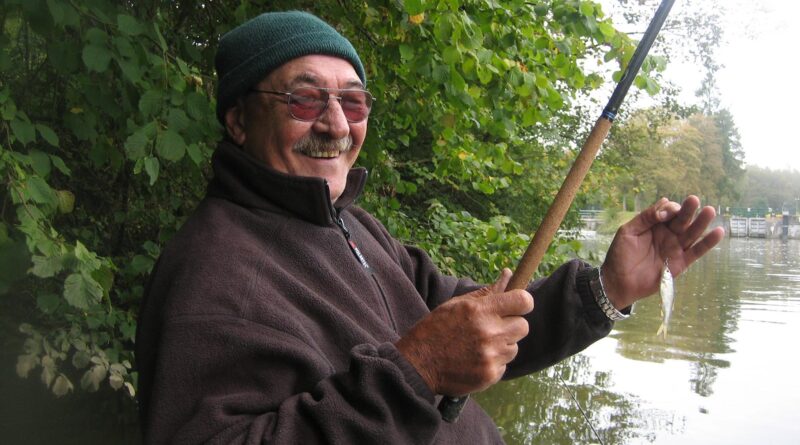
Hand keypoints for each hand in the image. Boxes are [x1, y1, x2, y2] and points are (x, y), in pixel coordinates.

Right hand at [395, 268, 533, 396]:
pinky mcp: (490, 375)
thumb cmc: (436, 329)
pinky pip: (504, 365)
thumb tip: (508, 274)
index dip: (522, 302)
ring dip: (502, 345)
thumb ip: (486, 292)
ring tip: (478, 345)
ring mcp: (491, 356)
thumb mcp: (457, 304)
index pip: (523, 301)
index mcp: (481, 311)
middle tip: (493, 327)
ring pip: (513, 347)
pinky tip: (474, 359)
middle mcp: (489, 333)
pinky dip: (493, 362)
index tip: (516, 305)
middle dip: (512, 325)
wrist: (418, 365)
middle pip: (523, 326)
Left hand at [601, 195, 724, 308]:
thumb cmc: (620, 255)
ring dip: (701, 222)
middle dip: (688, 210)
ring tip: (710, 211)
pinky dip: (708, 243)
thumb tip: (665, 203)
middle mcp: (667, 234)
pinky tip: (718, 232)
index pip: (668, 211)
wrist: (619, 282)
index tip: (663, 215)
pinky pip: (697, 251)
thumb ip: (645, 218)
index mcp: (654, 225)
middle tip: (694, 200)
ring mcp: (675, 248)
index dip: (669, 209)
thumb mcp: (628, 232)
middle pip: (682, 219)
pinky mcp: (681, 262)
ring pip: (691, 233)